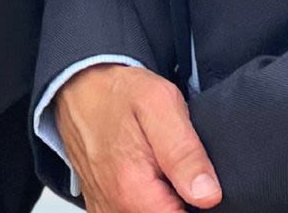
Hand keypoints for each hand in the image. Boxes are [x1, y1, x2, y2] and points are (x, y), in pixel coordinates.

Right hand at [54, 63, 221, 210]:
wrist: (80, 88)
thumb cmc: (116, 94)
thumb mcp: (160, 104)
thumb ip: (185, 153)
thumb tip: (207, 194)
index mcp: (132, 189)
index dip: (198, 200)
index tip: (193, 177)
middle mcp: (114, 207)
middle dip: (179, 196)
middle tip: (173, 164)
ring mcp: (105, 209)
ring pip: (150, 212)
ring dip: (162, 196)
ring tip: (157, 165)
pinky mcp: (102, 207)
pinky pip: (132, 210)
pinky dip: (145, 197)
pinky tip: (145, 173)